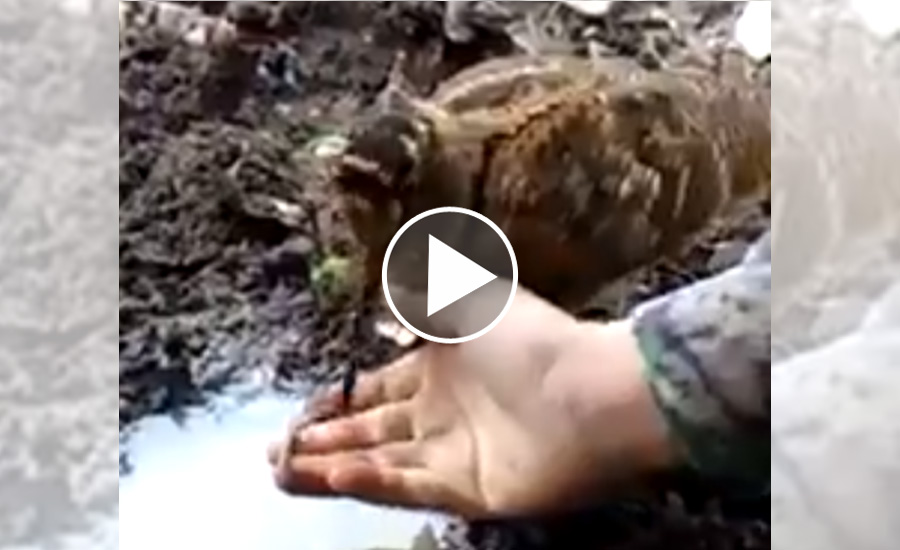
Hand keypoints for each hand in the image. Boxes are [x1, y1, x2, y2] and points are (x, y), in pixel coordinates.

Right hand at [268, 288, 675, 518]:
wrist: (588, 393)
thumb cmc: (527, 340)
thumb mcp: (467, 297)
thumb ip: (421, 294)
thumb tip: (382, 292)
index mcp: (439, 368)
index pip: (374, 391)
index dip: (335, 402)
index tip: (299, 412)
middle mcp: (440, 413)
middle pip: (368, 431)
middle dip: (321, 441)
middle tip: (274, 451)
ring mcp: (453, 453)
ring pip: (377, 463)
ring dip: (330, 467)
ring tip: (281, 472)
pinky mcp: (468, 489)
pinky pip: (407, 485)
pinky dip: (369, 481)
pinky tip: (331, 474)